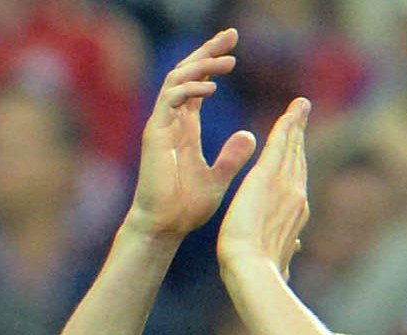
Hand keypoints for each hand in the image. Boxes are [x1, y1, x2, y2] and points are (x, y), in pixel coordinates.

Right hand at [126, 30, 256, 247]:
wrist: (165, 226)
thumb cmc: (187, 207)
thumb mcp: (219, 177)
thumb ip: (233, 156)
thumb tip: (250, 135)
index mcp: (185, 126)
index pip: (198, 83)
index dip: (213, 62)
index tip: (234, 48)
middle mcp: (171, 120)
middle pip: (187, 73)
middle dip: (208, 51)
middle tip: (231, 35)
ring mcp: (161, 124)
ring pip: (177, 80)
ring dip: (202, 66)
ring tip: (227, 61)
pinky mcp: (155, 134)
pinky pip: (169, 100)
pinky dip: (189, 91)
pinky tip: (211, 88)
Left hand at [219, 97, 312, 285]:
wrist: (252, 271)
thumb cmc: (259, 273)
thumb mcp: (277, 261)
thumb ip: (285, 254)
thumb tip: (292, 261)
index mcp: (294, 215)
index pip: (296, 181)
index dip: (298, 161)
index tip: (298, 146)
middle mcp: (297, 198)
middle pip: (299, 160)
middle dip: (301, 136)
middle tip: (303, 113)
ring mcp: (285, 186)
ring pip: (292, 148)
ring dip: (296, 124)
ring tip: (299, 106)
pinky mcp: (267, 177)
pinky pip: (279, 144)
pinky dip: (286, 125)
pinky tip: (290, 111)